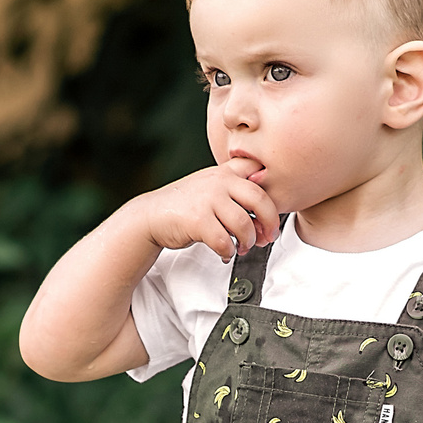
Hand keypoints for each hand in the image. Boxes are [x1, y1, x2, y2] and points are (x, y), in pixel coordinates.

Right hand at [136, 159, 279, 261]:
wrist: (151, 216)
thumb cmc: (185, 206)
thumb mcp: (210, 186)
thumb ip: (235, 191)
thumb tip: (266, 218)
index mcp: (225, 172)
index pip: (258, 170)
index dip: (271, 188)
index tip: (270, 208)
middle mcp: (218, 182)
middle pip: (260, 199)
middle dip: (270, 222)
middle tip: (269, 235)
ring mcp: (207, 200)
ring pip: (244, 224)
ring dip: (248, 241)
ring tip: (244, 247)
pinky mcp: (198, 220)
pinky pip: (224, 241)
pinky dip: (228, 252)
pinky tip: (225, 253)